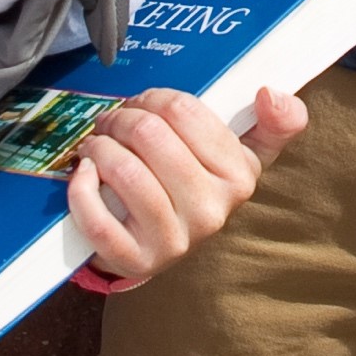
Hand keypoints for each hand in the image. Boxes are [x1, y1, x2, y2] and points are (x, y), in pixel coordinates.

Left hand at [63, 82, 310, 290]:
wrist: (162, 244)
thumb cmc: (196, 187)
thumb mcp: (241, 156)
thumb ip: (274, 123)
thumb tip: (273, 95)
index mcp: (239, 177)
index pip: (183, 110)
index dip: (154, 99)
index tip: (145, 105)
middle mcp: (211, 211)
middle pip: (149, 134)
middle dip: (122, 119)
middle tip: (113, 123)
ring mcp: (173, 239)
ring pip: (123, 168)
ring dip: (99, 146)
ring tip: (97, 145)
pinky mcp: (135, 260)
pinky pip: (96, 216)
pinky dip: (81, 187)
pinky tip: (83, 174)